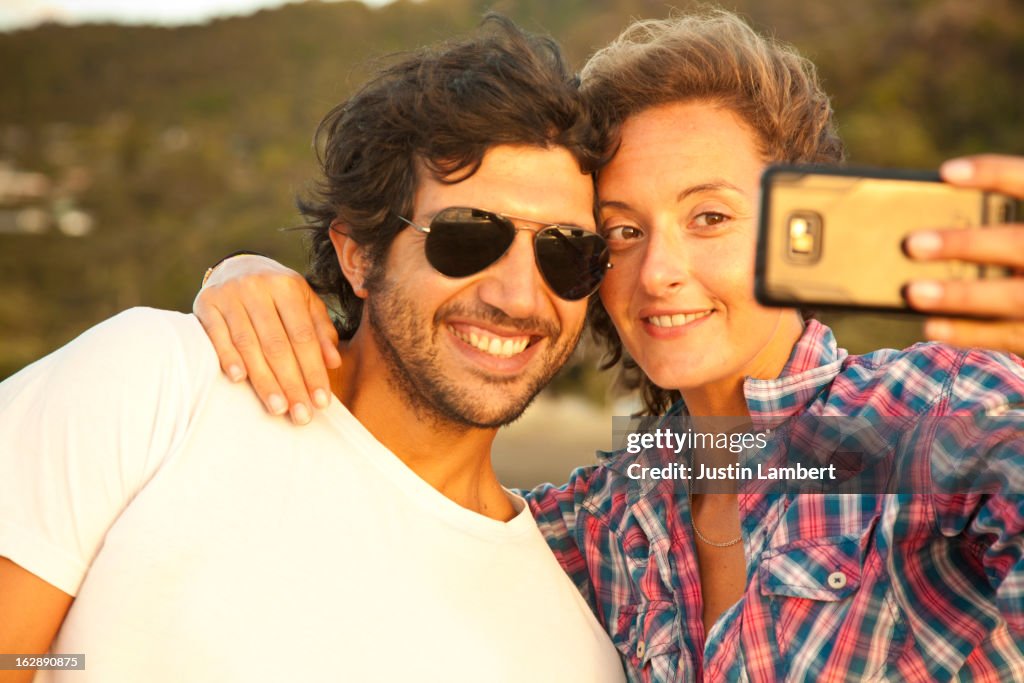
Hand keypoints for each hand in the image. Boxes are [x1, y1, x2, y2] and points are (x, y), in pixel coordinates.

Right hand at [192, 255, 340, 424]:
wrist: (235, 267)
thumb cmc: (278, 295)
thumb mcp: (304, 303)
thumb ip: (320, 331)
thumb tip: (334, 363)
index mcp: (287, 286)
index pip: (304, 336)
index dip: (313, 371)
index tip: (322, 402)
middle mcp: (258, 287)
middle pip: (277, 344)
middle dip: (292, 383)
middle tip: (301, 415)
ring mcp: (229, 295)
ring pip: (249, 344)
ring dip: (264, 380)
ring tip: (277, 408)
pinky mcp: (205, 303)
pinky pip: (216, 336)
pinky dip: (228, 357)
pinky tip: (240, 380)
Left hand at [903, 154, 1023, 355]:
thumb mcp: (1021, 233)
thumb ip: (992, 226)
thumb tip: (918, 233)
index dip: (993, 174)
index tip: (946, 173)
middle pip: (1017, 244)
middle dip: (966, 244)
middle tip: (912, 244)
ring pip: (1013, 296)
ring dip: (961, 295)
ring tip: (912, 292)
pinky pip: (1009, 335)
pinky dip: (970, 332)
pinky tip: (932, 326)